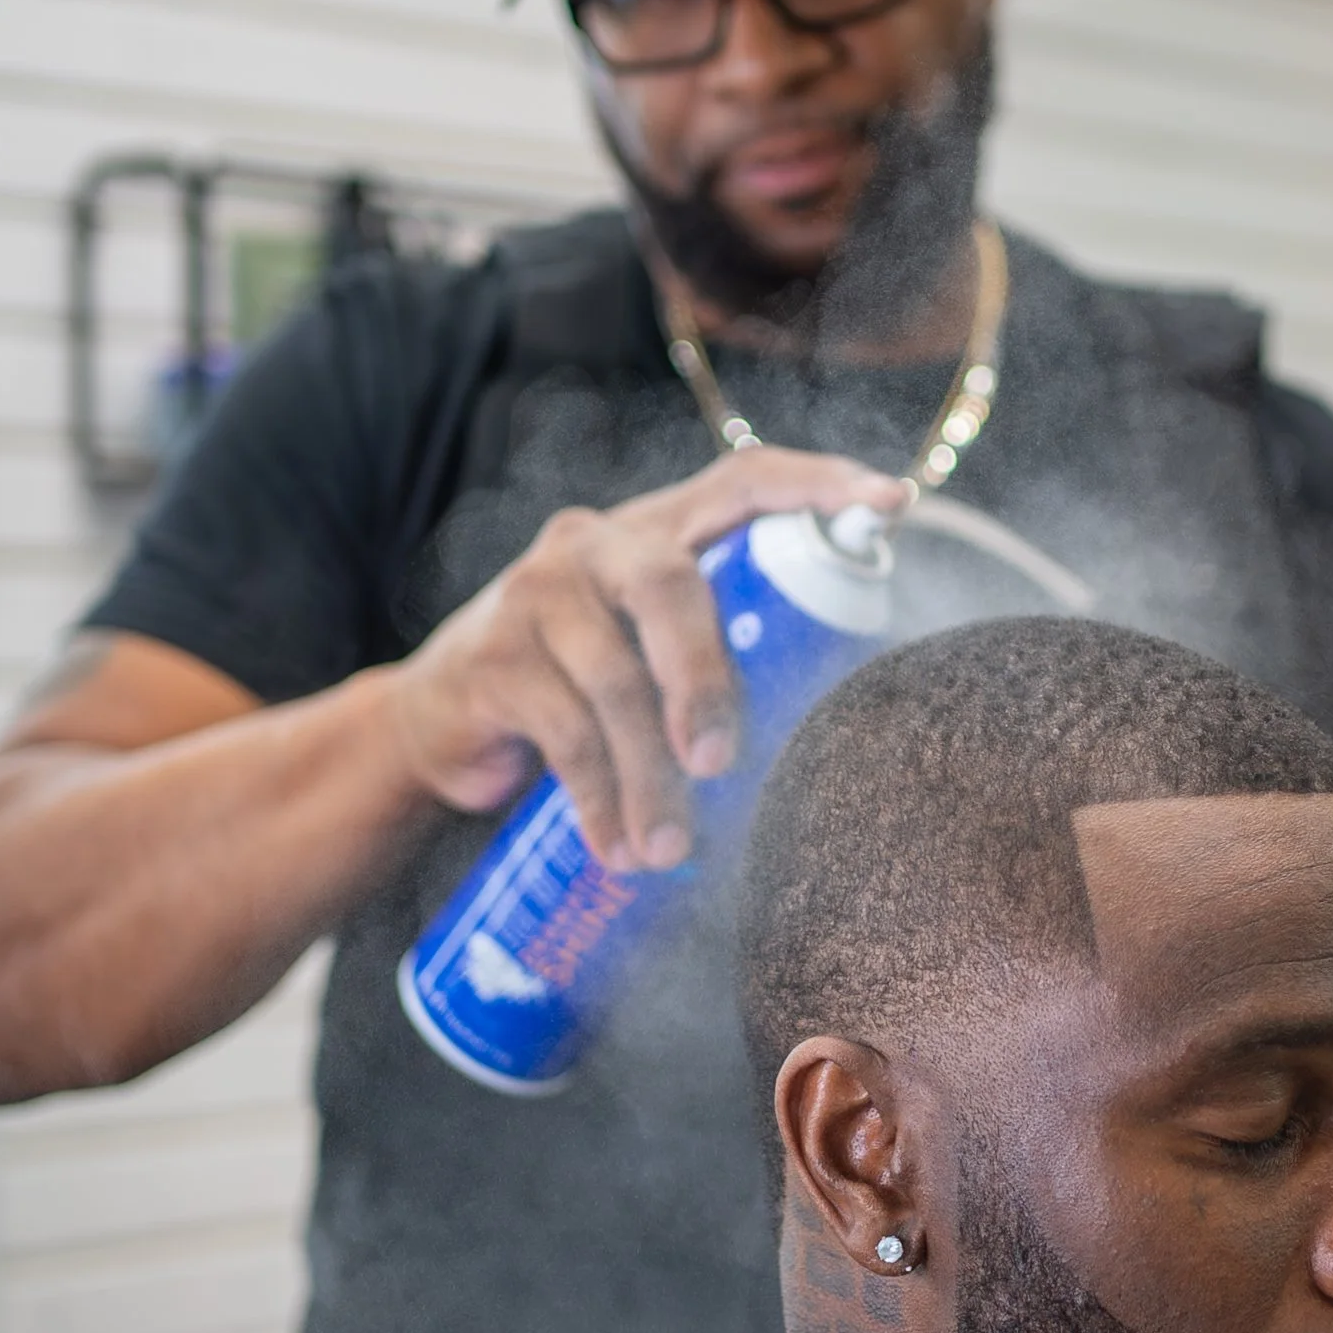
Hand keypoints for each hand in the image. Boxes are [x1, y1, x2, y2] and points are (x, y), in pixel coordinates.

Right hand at [386, 448, 908, 869]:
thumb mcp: (648, 656)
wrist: (440, 721)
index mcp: (658, 531)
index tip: (893, 502)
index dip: (818, 486)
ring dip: (650, 779)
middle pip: (670, 586)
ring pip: (614, 681)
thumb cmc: (580, 689)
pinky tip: (617, 851)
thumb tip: (833, 732)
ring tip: (669, 852)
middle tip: (723, 766)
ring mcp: (536, 594)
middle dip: (707, 680)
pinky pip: (561, 734)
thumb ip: (719, 660)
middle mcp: (596, 544)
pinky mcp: (489, 657)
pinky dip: (598, 802)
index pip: (745, 481)